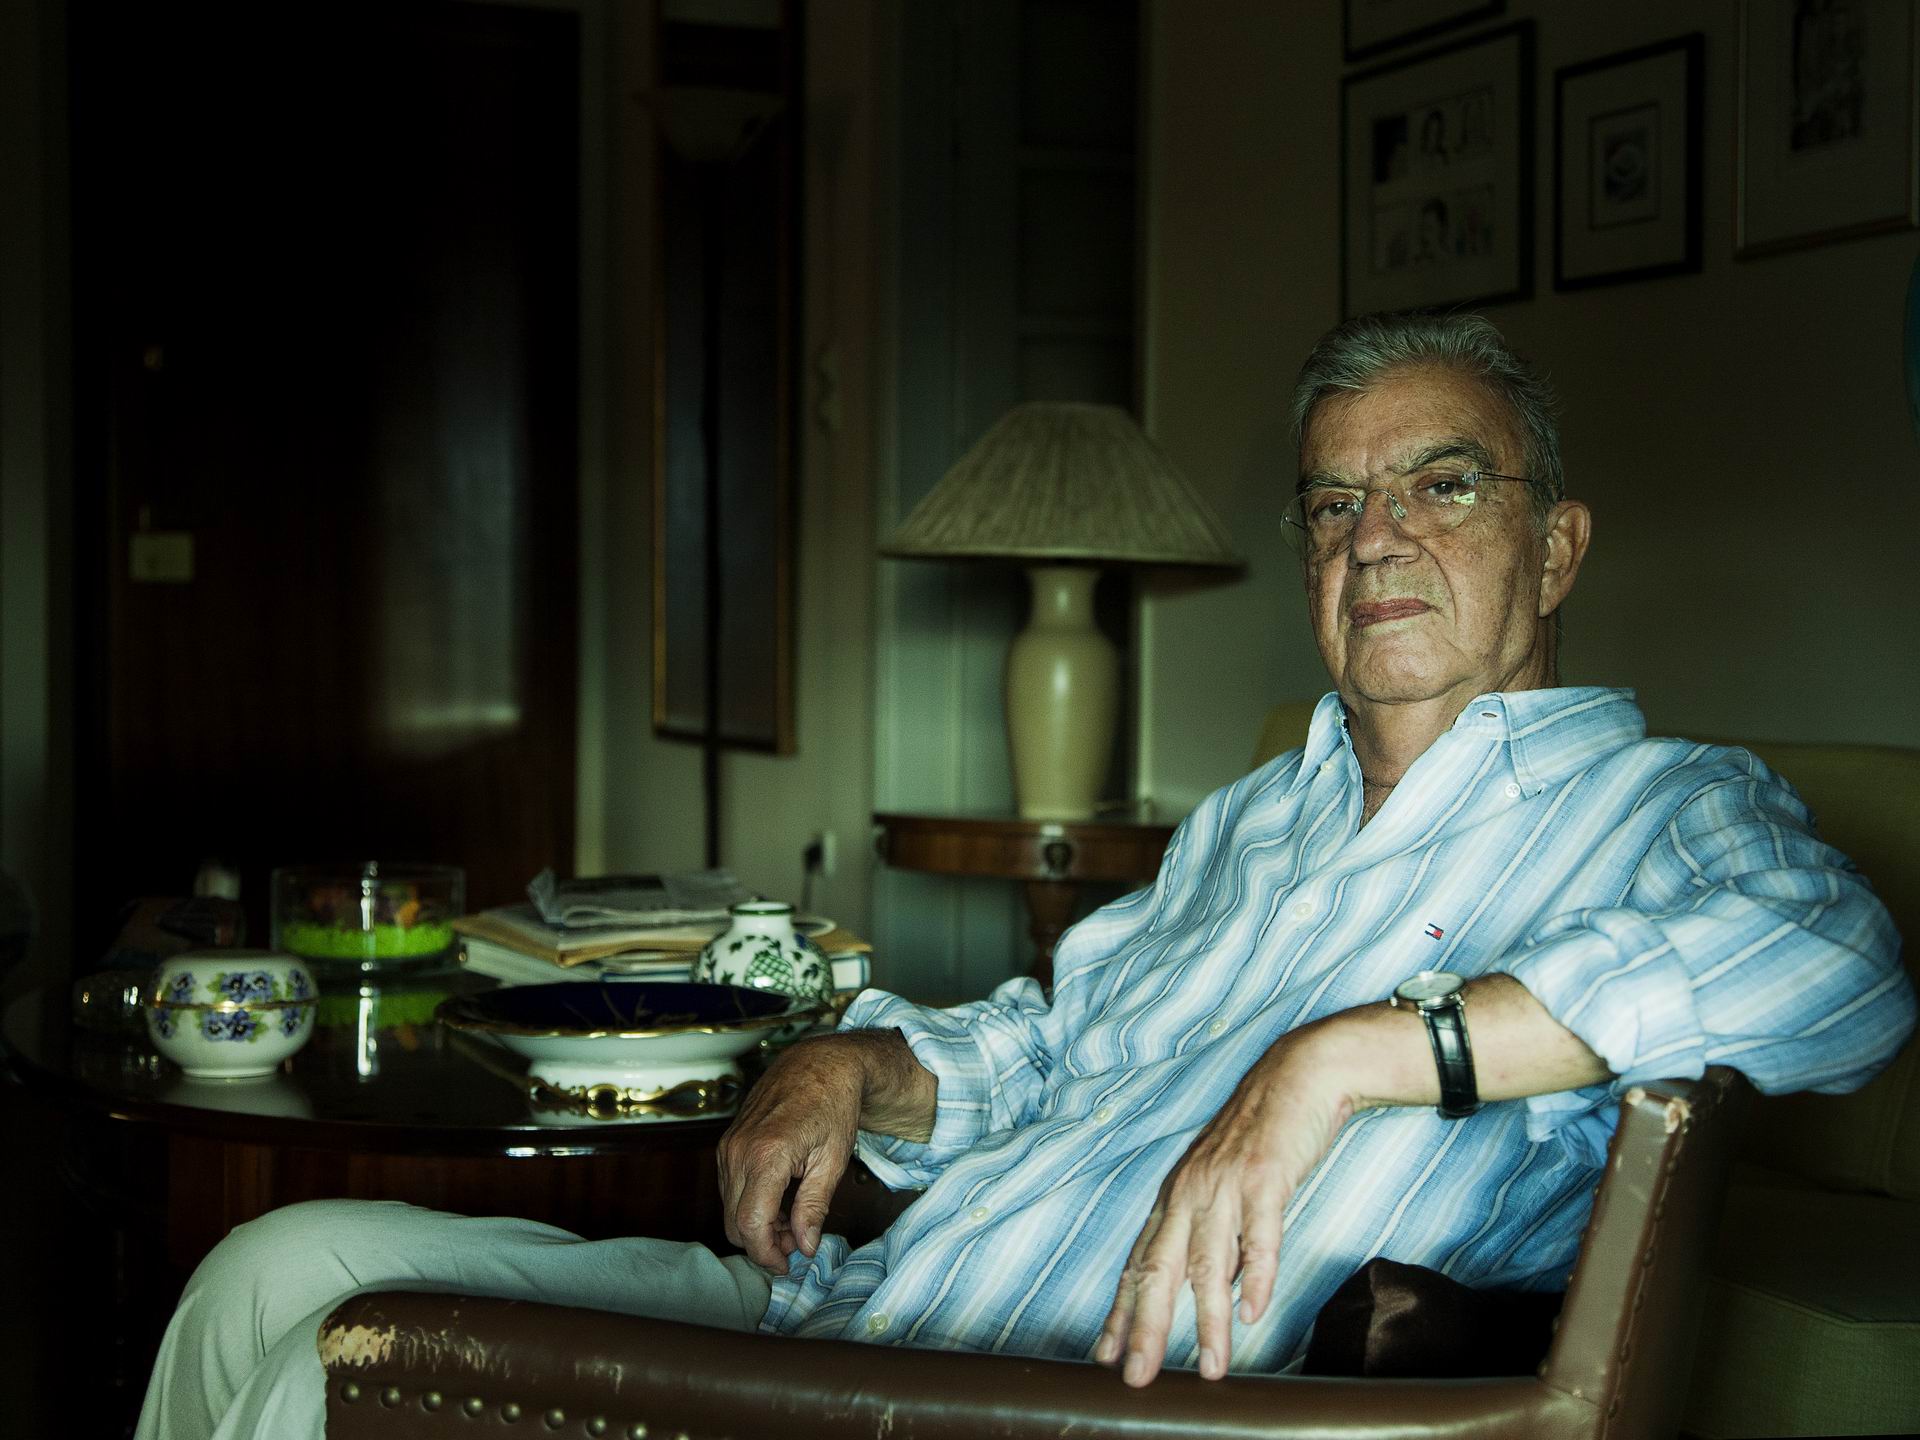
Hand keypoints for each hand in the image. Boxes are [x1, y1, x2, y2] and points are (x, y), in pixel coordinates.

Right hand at [716, 1036, 864, 1271]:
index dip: (767, 1254)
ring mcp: (729, 1146)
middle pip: (734, 1222)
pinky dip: (749, 1204)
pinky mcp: (728, 1143)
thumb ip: (814, 1207)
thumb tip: (805, 1246)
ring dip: (756, 1225)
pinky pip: (729, 1188)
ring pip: (729, 1208)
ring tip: (793, 1220)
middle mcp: (739, 1151)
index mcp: (767, 1155)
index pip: (751, 1224)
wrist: (820, 1063)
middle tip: (798, 1241)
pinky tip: (779, 1199)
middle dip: (763, 1243)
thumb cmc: (833, 1105)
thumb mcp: (833, 1160)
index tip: (788, 1265)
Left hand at [1093, 1027, 1355, 1385]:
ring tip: (1211, 1367)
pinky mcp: (1264, 1176)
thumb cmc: (1262, 1135)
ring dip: (1209, 1320)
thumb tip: (1220, 1291)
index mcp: (1176, 1195)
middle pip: (1159, 1268)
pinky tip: (1253, 1311)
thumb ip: (1216, 1235)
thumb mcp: (1225, 1185)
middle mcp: (1191, 1191)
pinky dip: (1256, 1275)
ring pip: (1208, 1262)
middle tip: (1136, 1376)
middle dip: (1146, 1327)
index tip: (1107, 1353)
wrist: (1298, 1076)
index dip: (1122, 1310)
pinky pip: (1259, 1234)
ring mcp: (1225, 1184)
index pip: (1140, 1261)